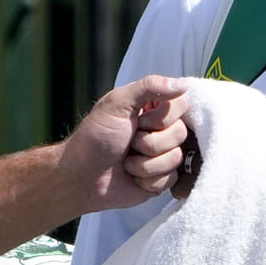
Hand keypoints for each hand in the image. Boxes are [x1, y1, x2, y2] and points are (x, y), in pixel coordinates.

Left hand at [61, 74, 190, 211]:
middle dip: (150, 142)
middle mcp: (161, 129)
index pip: (182, 104)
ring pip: (177, 158)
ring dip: (146, 163)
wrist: (82, 178)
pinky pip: (170, 178)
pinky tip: (132, 177)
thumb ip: (149, 87)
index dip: (162, 117)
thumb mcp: (117, 103)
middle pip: (181, 133)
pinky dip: (147, 179)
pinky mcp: (162, 178)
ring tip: (127, 161)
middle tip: (130, 143)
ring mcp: (163, 154)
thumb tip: (183, 84)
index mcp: (152, 107)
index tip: (139, 120)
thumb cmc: (94, 137)